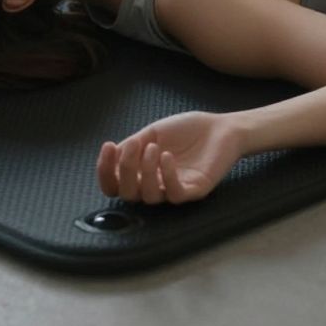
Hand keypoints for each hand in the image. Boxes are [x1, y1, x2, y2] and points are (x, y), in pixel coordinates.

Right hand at [96, 111, 246, 204]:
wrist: (221, 128)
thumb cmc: (187, 131)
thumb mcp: (153, 133)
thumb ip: (132, 145)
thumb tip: (112, 155)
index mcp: (141, 173)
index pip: (113, 184)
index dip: (105, 171)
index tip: (108, 146)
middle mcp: (154, 185)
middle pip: (127, 195)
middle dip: (124, 170)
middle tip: (134, 146)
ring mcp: (173, 190)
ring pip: (148, 197)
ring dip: (146, 171)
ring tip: (154, 148)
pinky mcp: (193, 191)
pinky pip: (174, 193)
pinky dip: (167, 176)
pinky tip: (167, 156)